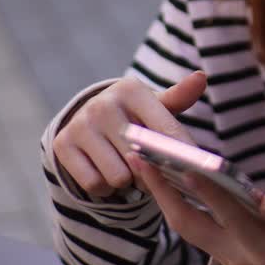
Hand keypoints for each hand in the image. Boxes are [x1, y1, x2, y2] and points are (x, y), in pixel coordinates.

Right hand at [52, 72, 206, 197]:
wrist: (90, 120)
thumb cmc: (135, 116)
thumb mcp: (156, 106)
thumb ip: (180, 96)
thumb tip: (201, 78)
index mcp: (131, 89)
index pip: (164, 128)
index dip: (181, 153)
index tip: (194, 170)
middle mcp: (102, 104)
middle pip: (141, 159)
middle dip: (149, 170)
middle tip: (148, 166)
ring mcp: (80, 124)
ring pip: (118, 176)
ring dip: (126, 181)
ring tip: (126, 166)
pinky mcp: (62, 145)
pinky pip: (94, 184)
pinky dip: (104, 187)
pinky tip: (105, 171)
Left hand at [128, 155, 264, 264]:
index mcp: (261, 248)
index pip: (229, 217)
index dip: (209, 194)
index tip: (188, 169)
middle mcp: (234, 257)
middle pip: (189, 225)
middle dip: (163, 193)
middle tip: (141, 158)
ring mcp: (223, 258)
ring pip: (184, 226)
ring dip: (161, 195)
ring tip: (142, 162)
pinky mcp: (218, 255)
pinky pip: (188, 226)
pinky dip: (172, 201)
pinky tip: (159, 179)